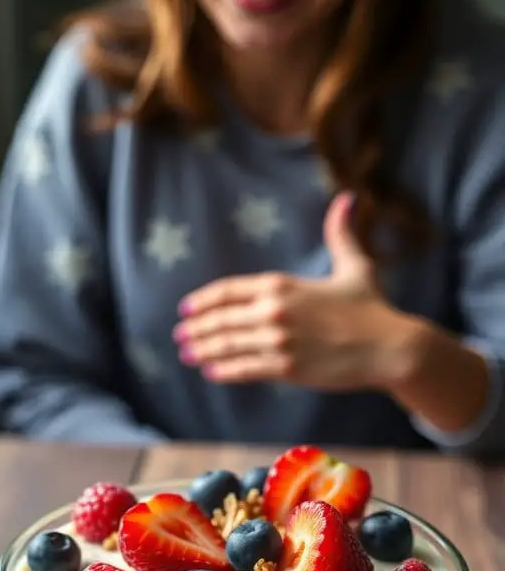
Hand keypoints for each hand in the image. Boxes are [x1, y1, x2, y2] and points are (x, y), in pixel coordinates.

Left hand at [173, 193, 416, 390]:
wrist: (389, 347)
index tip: (187, 309)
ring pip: (227, 345)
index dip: (203, 301)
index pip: (228, 291)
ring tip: (188, 354)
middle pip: (221, 320)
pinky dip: (224, 370)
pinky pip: (244, 369)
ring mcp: (278, 341)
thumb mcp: (355, 266)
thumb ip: (341, 234)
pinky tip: (211, 371)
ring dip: (203, 350)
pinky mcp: (286, 368)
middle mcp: (274, 311)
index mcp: (282, 285)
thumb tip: (348, 199)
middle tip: (180, 336)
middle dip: (196, 328)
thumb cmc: (372, 308)